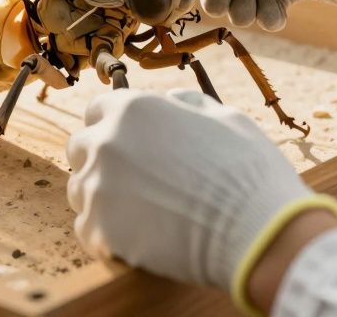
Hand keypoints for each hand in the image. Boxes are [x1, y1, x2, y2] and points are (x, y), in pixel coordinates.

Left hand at [66, 90, 336, 310]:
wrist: (257, 232)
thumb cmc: (250, 171)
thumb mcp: (225, 117)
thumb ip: (186, 104)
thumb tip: (170, 99)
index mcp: (133, 109)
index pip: (96, 110)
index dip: (112, 125)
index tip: (129, 144)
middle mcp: (106, 143)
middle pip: (80, 148)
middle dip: (100, 160)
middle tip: (133, 181)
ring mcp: (98, 188)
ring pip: (79, 190)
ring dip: (101, 198)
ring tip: (139, 213)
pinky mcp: (100, 231)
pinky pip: (86, 229)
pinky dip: (105, 234)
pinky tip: (136, 237)